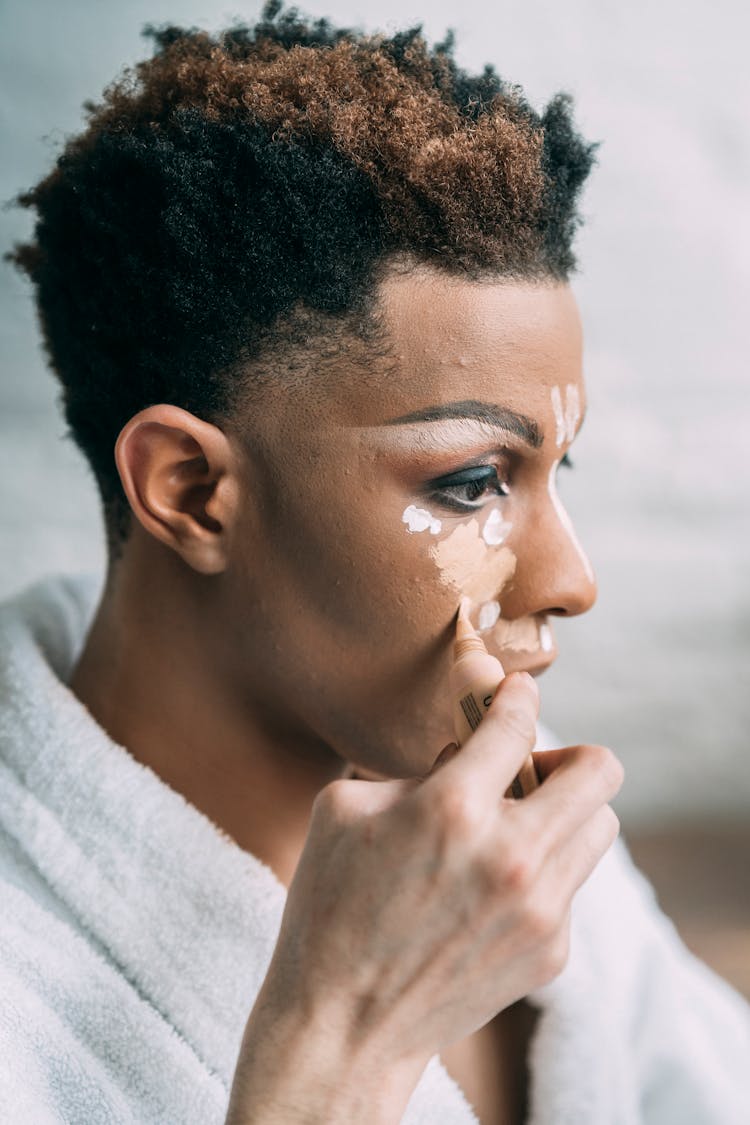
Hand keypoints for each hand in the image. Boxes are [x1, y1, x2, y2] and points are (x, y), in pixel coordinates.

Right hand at [227, 673, 622, 1121]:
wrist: (344, 1026)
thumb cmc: (330, 907)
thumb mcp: (345, 810)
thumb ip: (413, 769)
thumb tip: (461, 749)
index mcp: (453, 809)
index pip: (517, 723)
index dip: (517, 696)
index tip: (514, 693)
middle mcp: (512, 856)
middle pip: (599, 772)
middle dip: (570, 755)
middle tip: (531, 769)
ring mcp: (540, 909)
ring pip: (600, 828)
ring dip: (565, 813)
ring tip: (518, 827)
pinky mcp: (552, 951)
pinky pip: (573, 885)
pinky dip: (545, 872)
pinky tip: (495, 890)